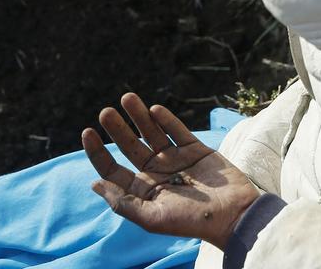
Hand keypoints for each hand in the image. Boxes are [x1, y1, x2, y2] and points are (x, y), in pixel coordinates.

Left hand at [82, 93, 259, 249]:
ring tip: (127, 98)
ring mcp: (176, 159)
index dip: (98, 152)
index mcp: (143, 191)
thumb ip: (123, 202)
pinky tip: (154, 110)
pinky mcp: (195, 149)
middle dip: (117, 129)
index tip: (87, 132)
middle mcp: (156, 173)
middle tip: (105, 112)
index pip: (114, 168)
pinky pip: (177, 130)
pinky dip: (166, 119)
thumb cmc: (191, 222)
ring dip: (139, 116)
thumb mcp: (152, 218)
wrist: (233, 215)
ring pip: (152, 133)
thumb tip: (94, 183)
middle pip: (130, 146)